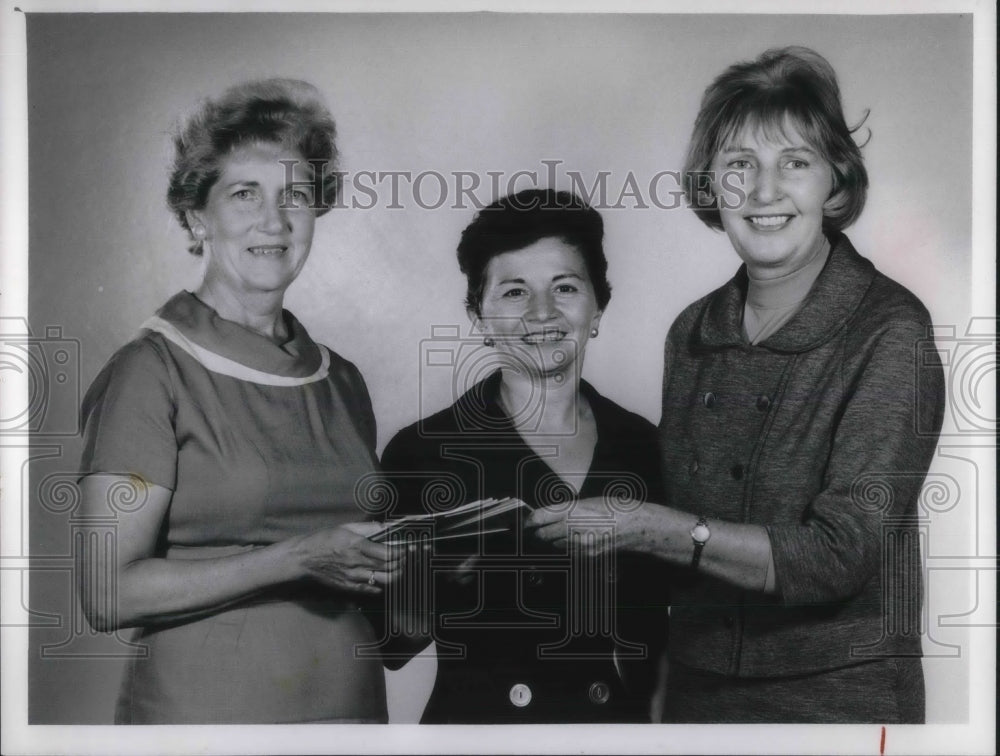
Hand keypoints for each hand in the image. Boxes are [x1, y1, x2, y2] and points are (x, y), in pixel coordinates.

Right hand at [291, 521, 402, 594]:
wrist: (304, 559)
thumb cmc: (323, 540)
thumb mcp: (346, 528)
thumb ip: (368, 528)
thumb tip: (386, 527)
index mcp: (357, 546)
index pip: (388, 553)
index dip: (401, 552)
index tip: (405, 549)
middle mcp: (357, 563)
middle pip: (390, 568)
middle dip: (401, 563)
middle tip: (404, 558)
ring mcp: (353, 577)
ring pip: (384, 581)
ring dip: (394, 575)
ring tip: (396, 568)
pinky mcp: (349, 587)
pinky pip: (372, 590)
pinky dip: (381, 585)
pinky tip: (381, 577)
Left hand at [525, 498, 652, 554]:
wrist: (632, 526)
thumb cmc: (612, 509)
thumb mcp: (585, 502)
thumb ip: (564, 510)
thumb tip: (546, 515)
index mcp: (571, 512)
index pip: (539, 518)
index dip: (530, 521)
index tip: (526, 521)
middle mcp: (573, 529)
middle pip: (543, 535)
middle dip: (539, 532)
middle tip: (537, 528)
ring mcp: (579, 544)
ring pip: (554, 545)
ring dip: (553, 540)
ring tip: (560, 532)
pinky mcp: (585, 555)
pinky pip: (568, 552)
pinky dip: (566, 547)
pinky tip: (573, 539)